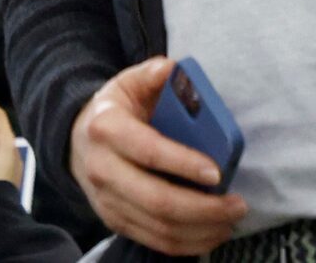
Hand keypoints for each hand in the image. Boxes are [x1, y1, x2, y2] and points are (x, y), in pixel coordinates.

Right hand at [67, 57, 247, 255]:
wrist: (78, 141)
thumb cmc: (115, 112)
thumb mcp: (128, 84)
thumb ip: (152, 75)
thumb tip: (174, 70)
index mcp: (105, 128)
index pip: (147, 151)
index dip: (183, 163)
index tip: (217, 171)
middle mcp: (102, 168)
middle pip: (157, 200)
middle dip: (204, 208)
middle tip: (237, 204)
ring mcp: (107, 200)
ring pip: (160, 228)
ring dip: (204, 229)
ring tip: (231, 218)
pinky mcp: (115, 221)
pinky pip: (157, 242)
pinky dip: (191, 244)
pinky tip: (213, 232)